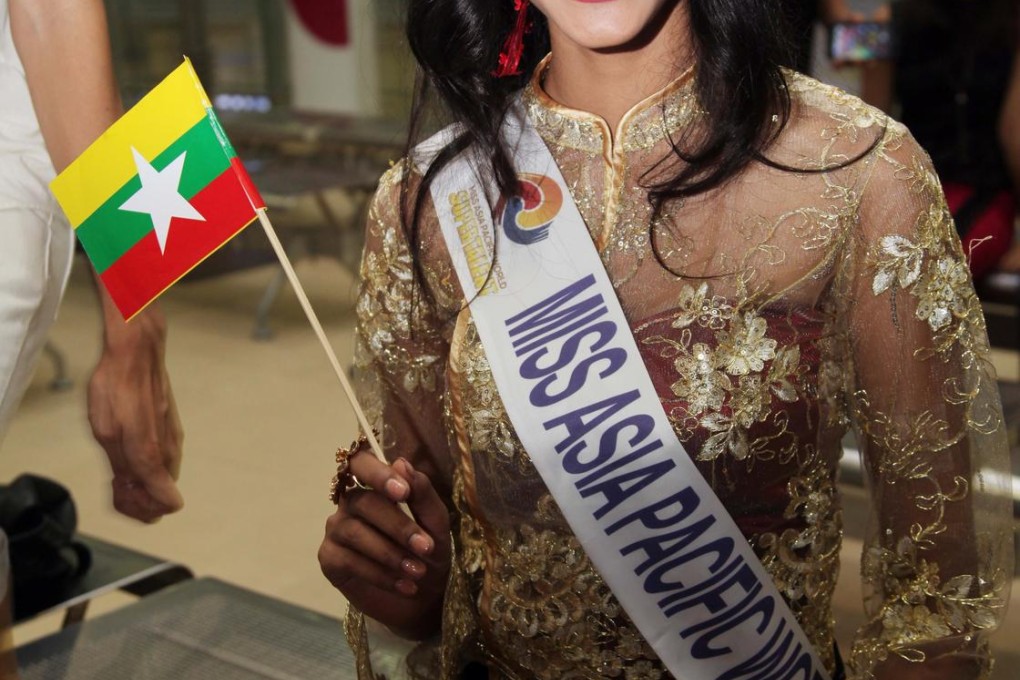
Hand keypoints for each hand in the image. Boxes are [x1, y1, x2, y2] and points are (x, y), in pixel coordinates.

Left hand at [87, 306, 183, 522]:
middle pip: (164, 495)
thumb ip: (124, 467)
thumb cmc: (118, 388)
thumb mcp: (107, 433)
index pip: (166, 504)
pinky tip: (129, 445)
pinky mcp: (171, 427)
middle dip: (140, 496)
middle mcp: (170, 451)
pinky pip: (163, 458)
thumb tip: (135, 492)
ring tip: (118, 462)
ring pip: (163, 476)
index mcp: (154, 457)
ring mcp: (173, 439)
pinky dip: (147, 462)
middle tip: (116, 481)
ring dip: (143, 479)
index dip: (141, 509)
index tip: (121, 494)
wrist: (137, 352)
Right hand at [319, 454, 450, 639]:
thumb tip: (401, 462)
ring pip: (355, 532)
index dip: (378, 474)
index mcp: (375, 486)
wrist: (424, 597)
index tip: (402, 492)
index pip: (361, 463)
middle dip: (398, 526)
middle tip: (426, 548)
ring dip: (390, 553)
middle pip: (363, 502)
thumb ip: (422, 493)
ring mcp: (337, 530)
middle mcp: (351, 503)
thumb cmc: (428, 553)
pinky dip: (380, 574)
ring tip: (418, 572)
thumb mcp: (436, 524)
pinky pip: (349, 561)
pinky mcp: (330, 559)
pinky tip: (404, 585)